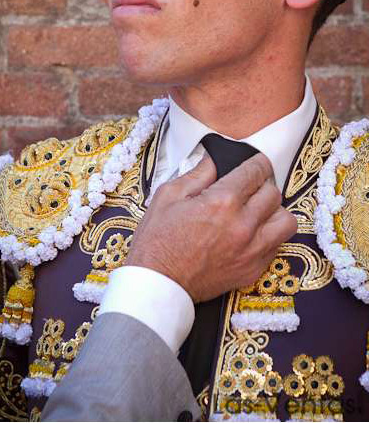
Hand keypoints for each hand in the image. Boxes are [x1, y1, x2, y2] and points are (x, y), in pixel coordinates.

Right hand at [126, 153, 296, 301]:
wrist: (159, 284)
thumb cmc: (158, 240)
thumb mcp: (168, 195)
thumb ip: (197, 173)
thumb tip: (215, 159)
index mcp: (222, 202)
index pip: (256, 172)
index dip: (257, 163)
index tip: (256, 162)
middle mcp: (243, 225)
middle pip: (274, 193)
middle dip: (263, 184)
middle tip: (250, 186)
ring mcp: (251, 250)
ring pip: (286, 221)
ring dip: (274, 211)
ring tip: (258, 211)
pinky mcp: (253, 270)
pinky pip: (277, 245)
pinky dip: (269, 235)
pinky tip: (252, 233)